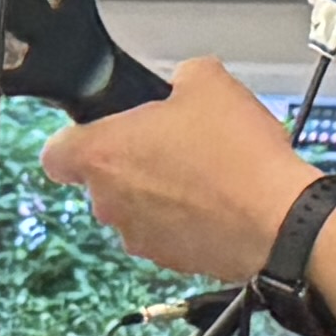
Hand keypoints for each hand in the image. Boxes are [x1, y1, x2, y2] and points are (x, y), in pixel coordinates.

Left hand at [40, 57, 320, 285]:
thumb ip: (182, 76)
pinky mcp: (169, 260)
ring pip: (134, 208)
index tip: (100, 130)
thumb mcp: (210, 82)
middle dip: (131, 160)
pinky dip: (184, 218)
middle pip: (101, 179)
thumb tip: (185, 81)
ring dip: (159, 190)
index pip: (55, 152)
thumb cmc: (237, 157)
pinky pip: (165, 232)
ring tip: (203, 170)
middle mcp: (110, 202)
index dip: (76, 137)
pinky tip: (218, 198)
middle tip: (170, 141)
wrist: (279, 220)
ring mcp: (138, 236)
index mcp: (103, 155)